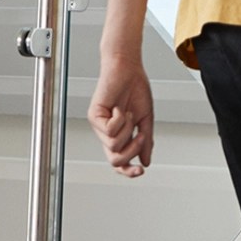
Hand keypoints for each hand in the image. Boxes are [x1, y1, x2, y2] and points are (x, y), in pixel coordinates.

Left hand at [89, 53, 153, 177]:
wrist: (129, 68)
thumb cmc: (135, 89)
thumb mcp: (146, 119)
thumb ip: (146, 141)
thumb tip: (146, 160)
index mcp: (119, 135)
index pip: (119, 161)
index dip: (129, 171)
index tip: (141, 171)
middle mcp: (106, 134)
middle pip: (115, 160)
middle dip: (132, 150)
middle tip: (141, 134)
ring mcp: (99, 126)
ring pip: (114, 145)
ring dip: (128, 129)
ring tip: (129, 113)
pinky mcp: (94, 115)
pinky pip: (109, 130)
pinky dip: (119, 119)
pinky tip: (119, 107)